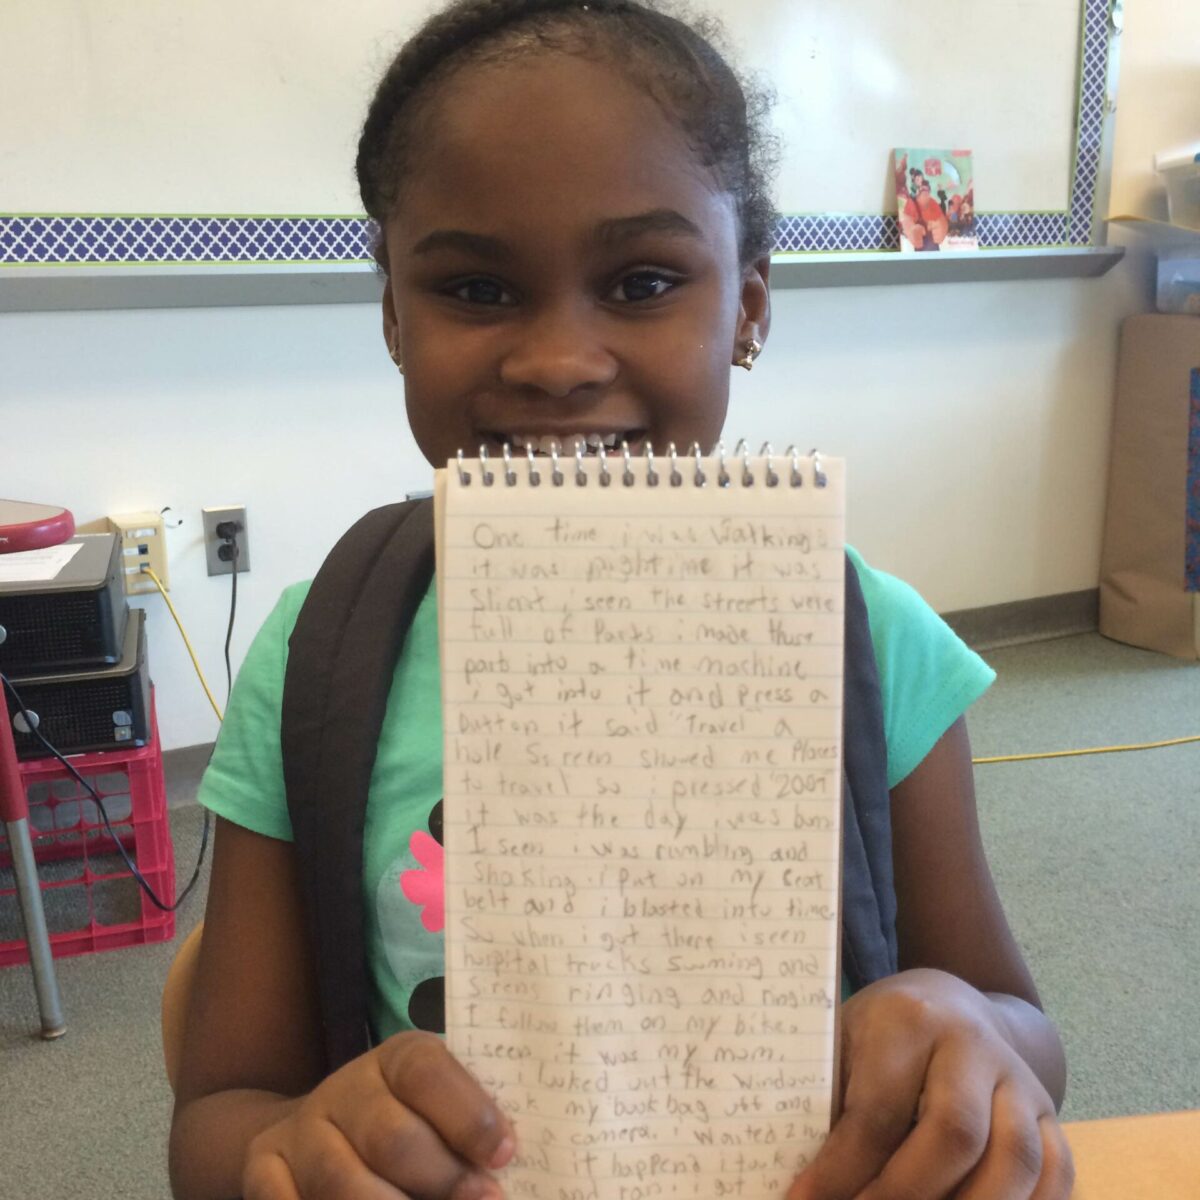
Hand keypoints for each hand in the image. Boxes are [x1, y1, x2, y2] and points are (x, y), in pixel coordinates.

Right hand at [242, 1031, 515, 1198]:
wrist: (323, 1129)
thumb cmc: (410, 1124)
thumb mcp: (439, 1109)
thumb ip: (467, 1127)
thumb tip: (508, 1162)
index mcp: (398, 1058)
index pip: (427, 1072)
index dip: (468, 1115)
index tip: (504, 1156)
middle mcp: (346, 1087)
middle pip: (390, 1137)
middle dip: (442, 1180)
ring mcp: (302, 1130)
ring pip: (341, 1183)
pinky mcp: (264, 1171)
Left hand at [787, 970, 1073, 1199]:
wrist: (951, 1005)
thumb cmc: (879, 1035)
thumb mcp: (844, 1044)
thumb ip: (829, 1102)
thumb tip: (804, 1183)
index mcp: (908, 1021)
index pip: (878, 1109)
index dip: (842, 1170)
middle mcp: (973, 1045)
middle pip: (955, 1134)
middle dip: (907, 1195)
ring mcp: (1021, 1082)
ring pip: (1017, 1161)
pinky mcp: (1052, 1117)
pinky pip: (1056, 1176)